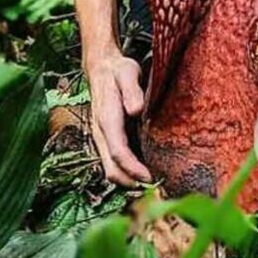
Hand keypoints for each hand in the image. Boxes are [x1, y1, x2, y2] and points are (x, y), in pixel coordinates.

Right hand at [85, 51, 152, 185]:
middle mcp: (101, 133)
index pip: (117, 152)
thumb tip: (135, 110)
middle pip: (111, 169)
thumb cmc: (117, 70)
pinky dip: (128, 173)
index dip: (133, 169)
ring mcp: (102, 139)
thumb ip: (131, 89)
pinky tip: (148, 172)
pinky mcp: (106, 140)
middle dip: (131, 183)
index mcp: (106, 119)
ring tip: (155, 184)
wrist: (100, 68)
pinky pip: (114, 164)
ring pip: (111, 170)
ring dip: (130, 181)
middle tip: (157, 189)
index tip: (151, 178)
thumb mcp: (127, 72)